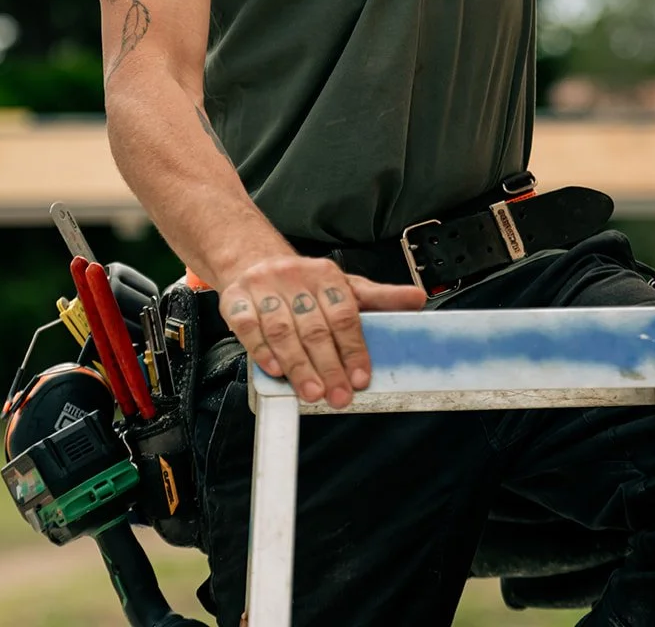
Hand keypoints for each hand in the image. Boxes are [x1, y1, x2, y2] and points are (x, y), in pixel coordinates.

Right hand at [220, 254, 425, 408]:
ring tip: (312, 393)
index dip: (353, 348)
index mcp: (326, 274)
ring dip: (298, 365)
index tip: (361, 378)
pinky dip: (261, 350)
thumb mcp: (345, 286)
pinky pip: (248, 327)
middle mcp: (295, 277)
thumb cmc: (304, 283)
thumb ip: (380, 298)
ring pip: (282, 329)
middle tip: (339, 396)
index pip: (344, 314)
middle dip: (328, 365)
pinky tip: (275, 370)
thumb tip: (418, 299)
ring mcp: (263, 288)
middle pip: (314, 326)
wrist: (252, 258)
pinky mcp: (235, 300)